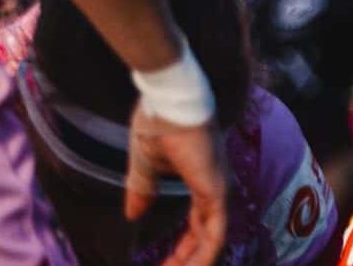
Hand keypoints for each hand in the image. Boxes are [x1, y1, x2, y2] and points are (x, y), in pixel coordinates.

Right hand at [125, 109, 227, 265]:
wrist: (167, 103)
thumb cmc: (158, 125)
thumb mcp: (145, 166)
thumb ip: (142, 190)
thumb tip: (133, 215)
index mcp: (202, 183)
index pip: (198, 226)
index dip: (183, 250)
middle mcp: (215, 190)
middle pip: (207, 238)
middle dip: (188, 261)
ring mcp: (219, 191)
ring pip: (213, 241)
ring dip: (195, 263)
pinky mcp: (217, 192)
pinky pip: (215, 235)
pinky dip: (204, 256)